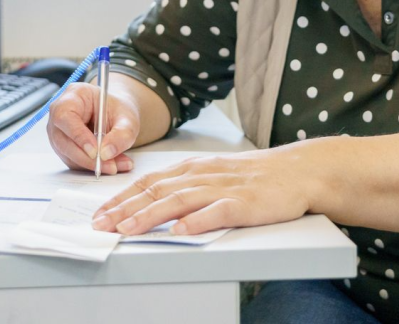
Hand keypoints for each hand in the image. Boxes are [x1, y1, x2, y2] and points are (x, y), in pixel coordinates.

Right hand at [46, 82, 137, 174]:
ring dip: (92, 164)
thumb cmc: (118, 110)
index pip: (65, 116)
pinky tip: (111, 164)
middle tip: (110, 166)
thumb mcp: (128, 118)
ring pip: (68, 154)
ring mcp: (58, 131)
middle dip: (87, 157)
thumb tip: (106, 153)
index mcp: (73, 95)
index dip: (78, 135)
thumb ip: (122, 134)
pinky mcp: (62, 147)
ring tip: (117, 165)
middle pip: (63, 140)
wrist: (115, 114)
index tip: (95, 151)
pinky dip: (92, 166)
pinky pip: (73, 161)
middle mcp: (59, 113)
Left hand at [91, 144, 317, 234]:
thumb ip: (187, 184)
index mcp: (195, 167)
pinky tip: (179, 231)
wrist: (298, 170)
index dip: (123, 197)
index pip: (150, 181)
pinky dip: (196, 221)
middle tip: (101, 225)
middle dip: (125, 209)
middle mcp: (204, 175)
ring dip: (150, 215)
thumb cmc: (256, 175)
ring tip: (127, 230)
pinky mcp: (244, 203)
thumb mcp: (215, 172)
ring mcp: (224, 188)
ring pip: (180, 200)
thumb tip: (153, 201)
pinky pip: (217, 212)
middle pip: (158, 191)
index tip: (100, 213)